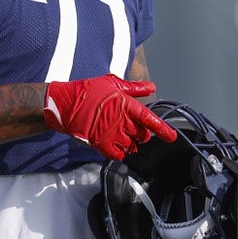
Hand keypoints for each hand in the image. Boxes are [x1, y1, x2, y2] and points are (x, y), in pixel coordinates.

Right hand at [43, 74, 177, 159]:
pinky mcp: (100, 144)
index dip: (163, 130)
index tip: (171, 137)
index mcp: (126, 105)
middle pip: (142, 136)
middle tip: (132, 130)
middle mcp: (121, 120)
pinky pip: (117, 154)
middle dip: (141, 135)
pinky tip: (114, 145)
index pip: (150, 119)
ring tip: (120, 136)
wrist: (65, 104)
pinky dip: (119, 152)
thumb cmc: (88, 91)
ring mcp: (111, 133)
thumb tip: (152, 87)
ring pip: (131, 146)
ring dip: (130, 144)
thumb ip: (134, 88)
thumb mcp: (113, 83)